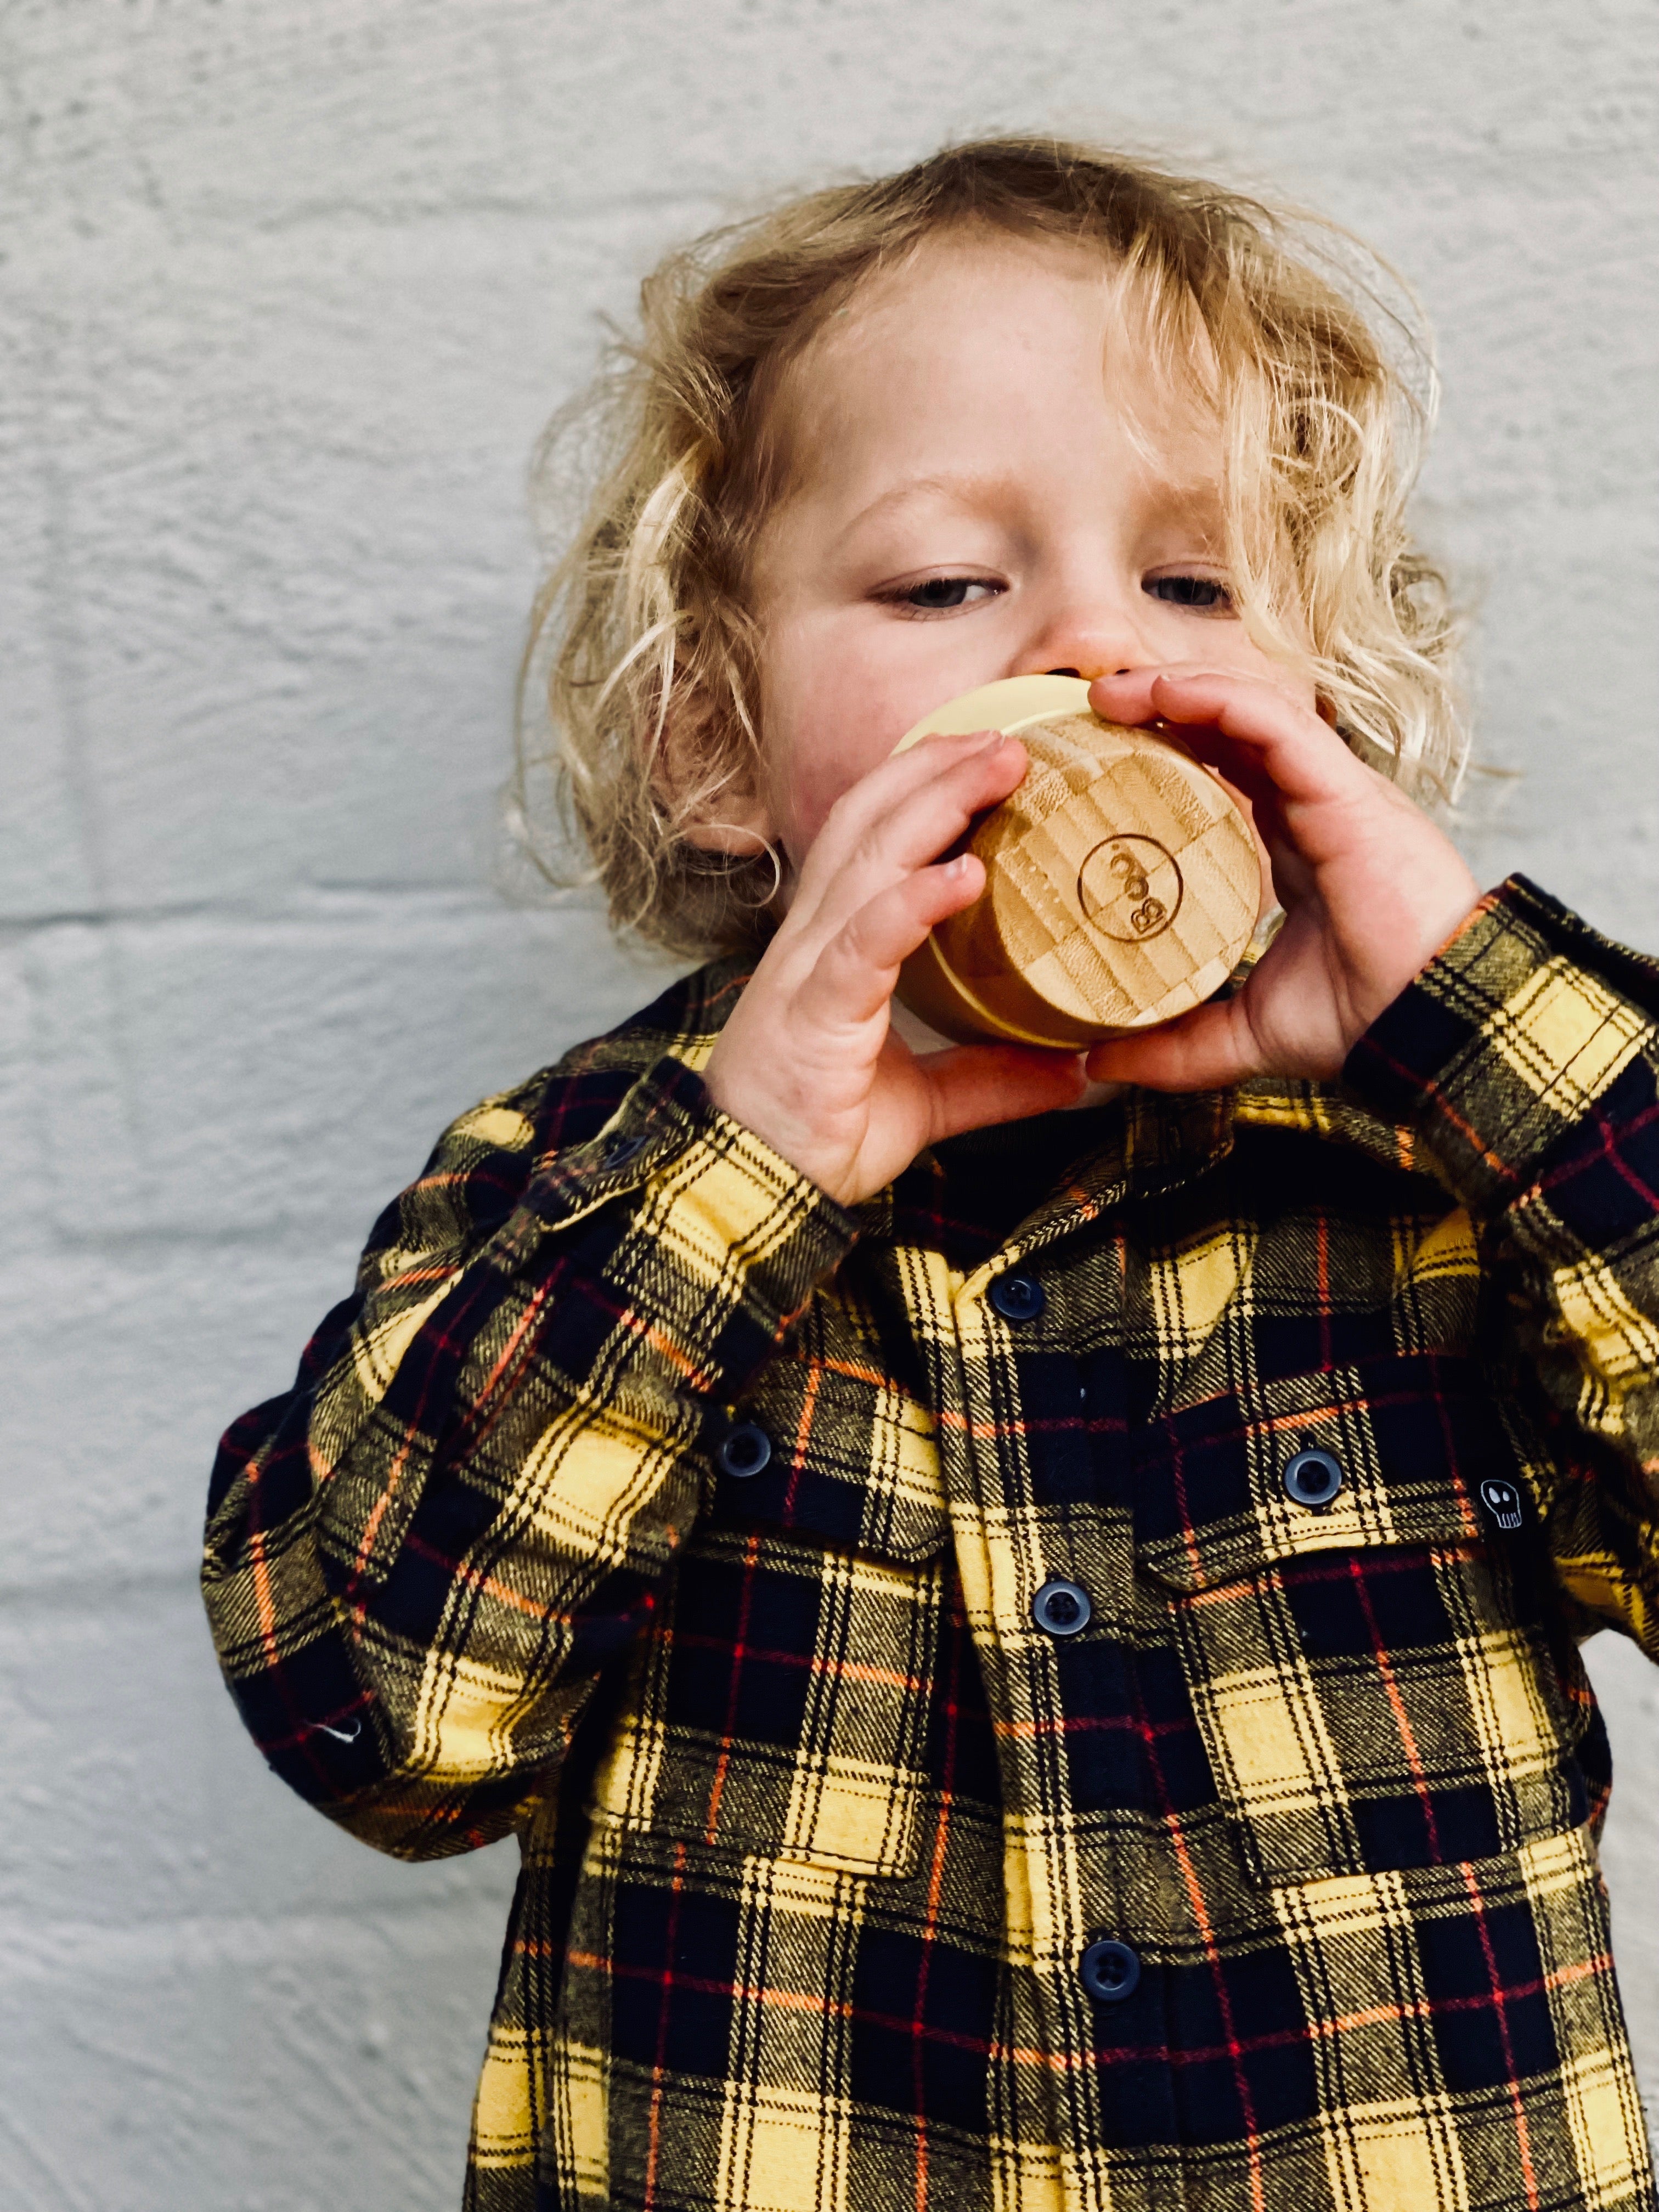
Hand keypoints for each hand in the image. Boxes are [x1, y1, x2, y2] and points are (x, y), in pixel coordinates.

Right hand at [703, 728, 1084, 1204]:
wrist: (755, 1190)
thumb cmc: (818, 1137)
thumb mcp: (926, 1103)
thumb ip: (990, 1078)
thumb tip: (1072, 1070)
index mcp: (832, 947)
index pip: (868, 839)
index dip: (919, 787)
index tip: (986, 755)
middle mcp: (814, 940)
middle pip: (868, 822)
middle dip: (936, 769)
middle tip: (1011, 739)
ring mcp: (810, 970)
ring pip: (867, 860)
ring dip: (934, 804)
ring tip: (996, 768)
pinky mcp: (814, 1012)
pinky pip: (864, 941)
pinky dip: (912, 901)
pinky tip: (962, 874)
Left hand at [1084, 667, 1479, 1091]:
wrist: (1430, 1028)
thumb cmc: (1364, 1022)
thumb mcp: (1244, 1033)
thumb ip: (1174, 1046)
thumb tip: (1098, 1065)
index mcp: (1295, 849)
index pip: (1229, 774)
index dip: (1168, 751)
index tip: (1098, 755)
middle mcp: (1314, 809)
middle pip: (1233, 729)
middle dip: (1162, 705)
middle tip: (1090, 709)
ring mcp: (1334, 793)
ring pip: (1253, 708)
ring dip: (1178, 687)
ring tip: (1108, 690)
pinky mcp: (1347, 791)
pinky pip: (1278, 721)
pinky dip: (1220, 697)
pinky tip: (1164, 690)